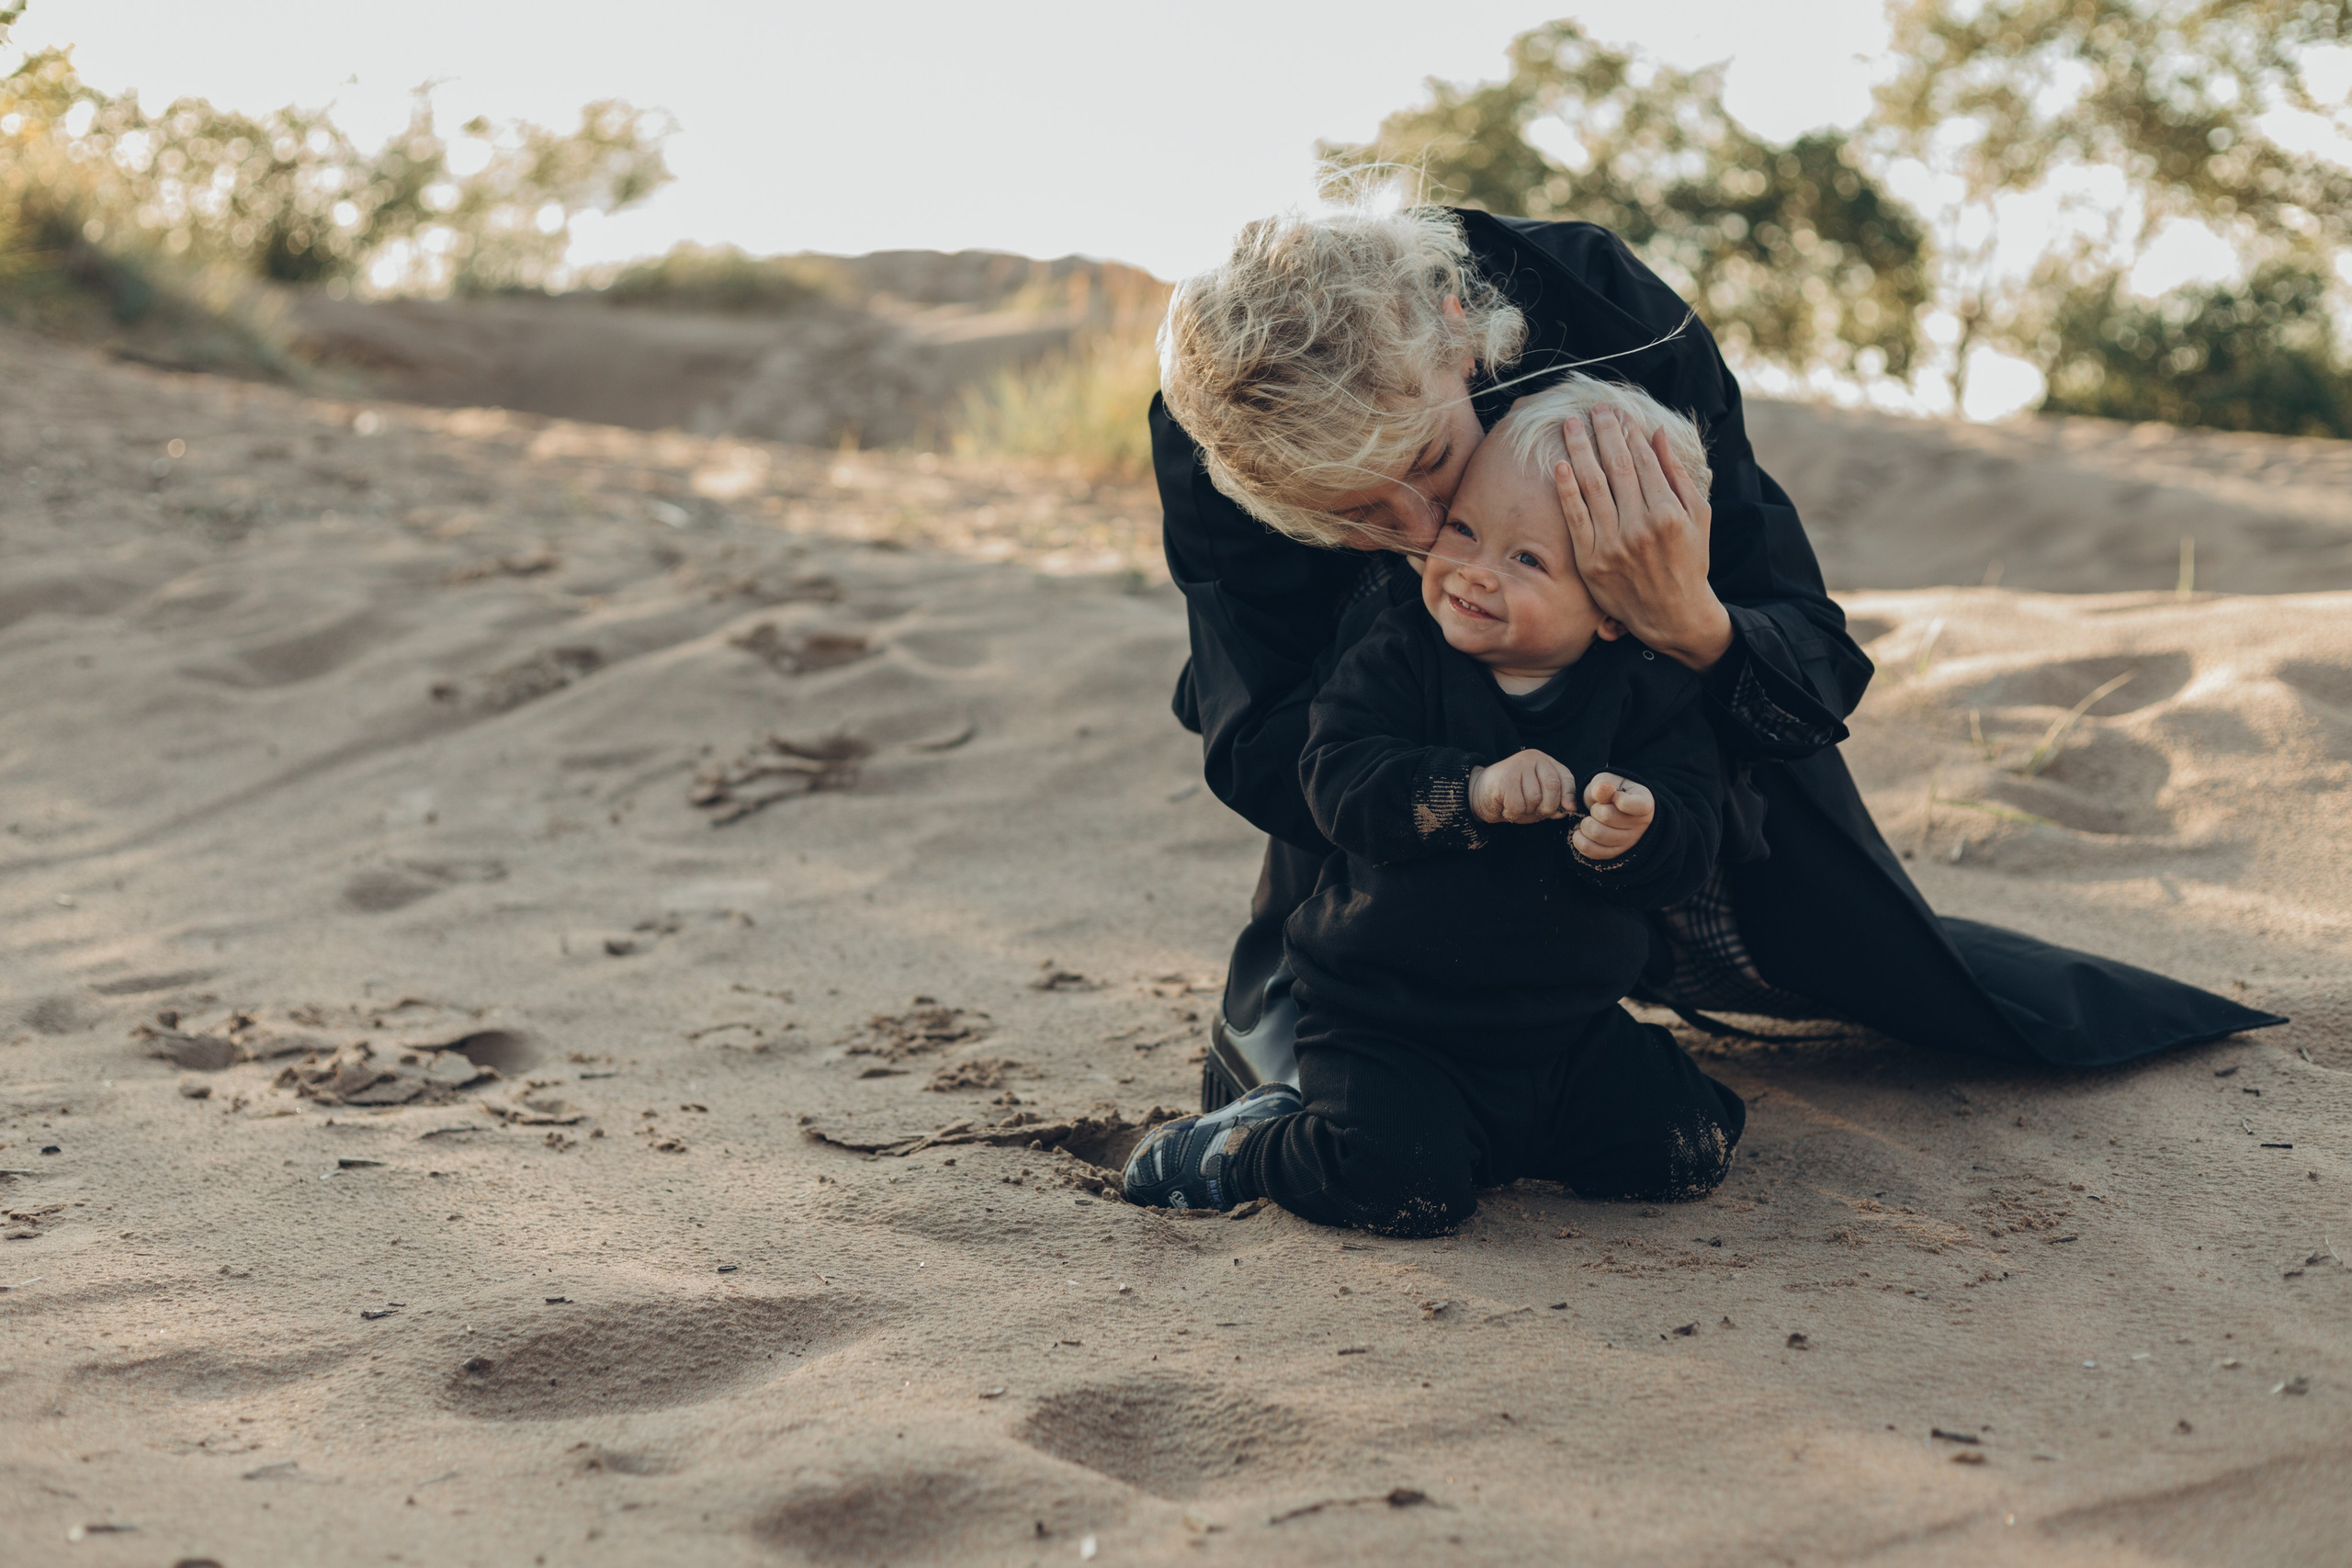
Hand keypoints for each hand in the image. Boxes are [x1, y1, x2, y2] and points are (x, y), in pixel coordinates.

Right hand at [1468, 749, 1576, 824]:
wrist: (1478, 793)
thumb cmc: (1511, 797)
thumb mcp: (1537, 800)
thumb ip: (1555, 802)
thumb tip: (1570, 808)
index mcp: (1544, 761)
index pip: (1565, 778)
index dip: (1568, 796)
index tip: (1565, 809)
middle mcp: (1532, 759)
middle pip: (1553, 787)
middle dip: (1548, 807)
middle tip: (1536, 813)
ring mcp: (1518, 766)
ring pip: (1535, 799)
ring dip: (1526, 812)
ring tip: (1515, 806)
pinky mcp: (1505, 778)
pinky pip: (1518, 805)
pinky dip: (1513, 813)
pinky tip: (1504, 806)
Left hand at [1553, 407, 1733, 671]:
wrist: (1672, 614)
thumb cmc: (1689, 562)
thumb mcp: (1697, 517)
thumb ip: (1676, 475)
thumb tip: (1658, 434)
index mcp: (1668, 513)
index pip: (1644, 462)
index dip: (1630, 435)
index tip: (1621, 415)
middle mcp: (1639, 527)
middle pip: (1616, 468)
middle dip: (1605, 433)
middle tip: (1595, 408)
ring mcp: (1612, 544)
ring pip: (1592, 486)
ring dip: (1580, 450)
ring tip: (1571, 425)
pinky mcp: (1591, 561)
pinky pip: (1575, 518)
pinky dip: (1566, 490)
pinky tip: (1560, 465)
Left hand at [1572, 772, 1654, 860]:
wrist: (1611, 810)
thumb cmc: (1611, 793)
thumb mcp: (1608, 781)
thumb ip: (1602, 784)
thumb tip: (1600, 793)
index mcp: (1644, 803)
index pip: (1638, 805)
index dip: (1620, 799)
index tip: (1615, 795)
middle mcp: (1641, 826)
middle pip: (1608, 818)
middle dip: (1595, 809)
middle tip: (1597, 808)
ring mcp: (1629, 842)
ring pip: (1597, 835)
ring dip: (1586, 824)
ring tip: (1590, 819)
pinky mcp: (1614, 854)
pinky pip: (1592, 851)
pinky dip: (1580, 840)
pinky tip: (1581, 831)